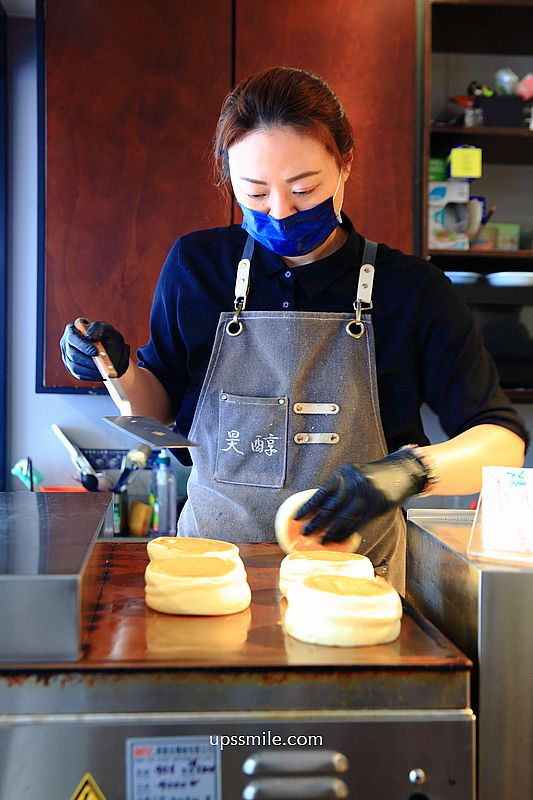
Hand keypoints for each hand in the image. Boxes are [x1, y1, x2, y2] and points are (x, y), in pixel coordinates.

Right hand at [60, 320, 129, 380]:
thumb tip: (89, 336)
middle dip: (87, 360)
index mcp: (72, 330)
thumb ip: (97, 328)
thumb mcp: (106, 329)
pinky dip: (90, 375)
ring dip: (90, 369)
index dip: (83, 346)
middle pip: (72, 354)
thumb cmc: (107, 337)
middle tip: (102, 364)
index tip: (95, 352)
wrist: (113, 351)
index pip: (73, 338)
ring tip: (104, 369)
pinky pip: (78, 374)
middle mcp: (66, 344)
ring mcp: (67, 357)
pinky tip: (100, 373)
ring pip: (74, 366)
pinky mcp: (72, 368)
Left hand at [294, 450, 428, 543]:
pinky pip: (357, 523)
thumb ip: (339, 487)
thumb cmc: (374, 475)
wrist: (401, 472)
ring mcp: (366, 496)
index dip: (308, 506)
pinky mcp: (376, 507)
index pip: (321, 492)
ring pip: (343, 518)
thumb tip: (319, 506)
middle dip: (316, 522)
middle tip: (305, 533)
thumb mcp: (354, 474)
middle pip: (330, 507)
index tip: (297, 517)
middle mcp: (354, 484)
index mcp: (344, 474)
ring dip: (330, 531)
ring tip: (320, 540)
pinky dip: (346, 533)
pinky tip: (339, 540)